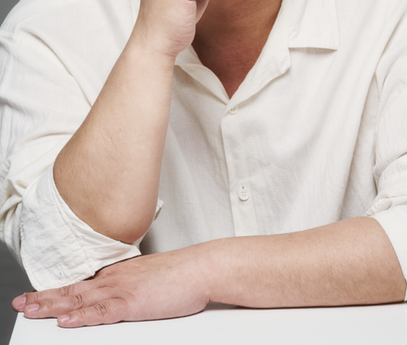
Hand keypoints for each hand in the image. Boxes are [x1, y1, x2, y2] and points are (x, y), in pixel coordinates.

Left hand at [12, 249, 210, 327]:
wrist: (201, 268)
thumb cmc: (182, 275)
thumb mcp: (150, 278)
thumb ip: (131, 286)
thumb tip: (122, 297)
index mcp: (119, 274)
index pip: (82, 283)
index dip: (58, 289)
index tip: (38, 294)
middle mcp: (115, 278)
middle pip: (74, 290)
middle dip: (45, 298)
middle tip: (21, 303)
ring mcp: (122, 289)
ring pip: (80, 300)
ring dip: (53, 306)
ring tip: (30, 310)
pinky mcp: (133, 303)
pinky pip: (101, 312)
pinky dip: (81, 317)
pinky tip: (65, 321)